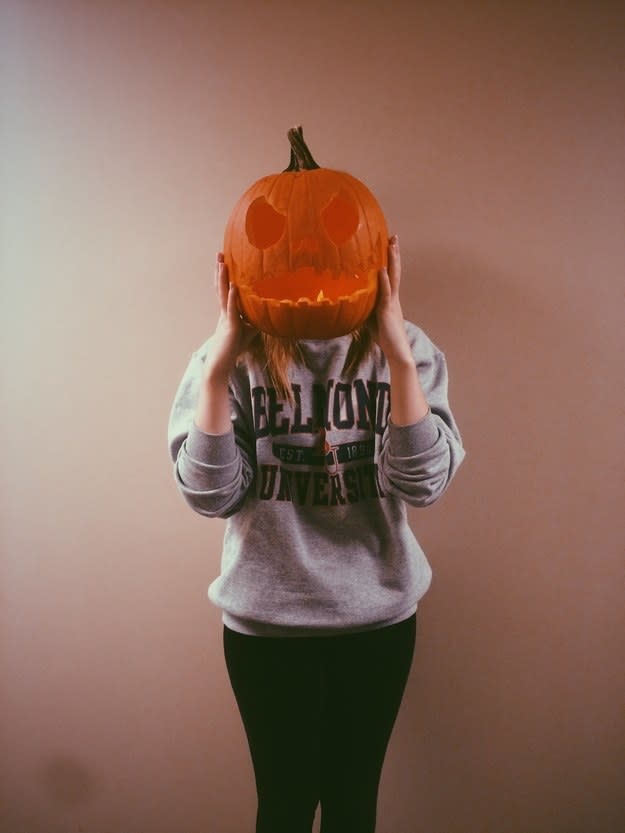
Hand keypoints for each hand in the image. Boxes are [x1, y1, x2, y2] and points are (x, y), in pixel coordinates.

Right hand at [202, 253, 257, 380]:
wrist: (221, 364)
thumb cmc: (233, 349)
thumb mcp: (248, 332)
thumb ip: (254, 321)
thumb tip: (267, 314)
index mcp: (227, 312)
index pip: (225, 289)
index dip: (224, 275)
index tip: (224, 259)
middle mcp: (225, 312)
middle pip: (222, 287)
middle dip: (221, 270)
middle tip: (219, 253)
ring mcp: (226, 319)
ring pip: (224, 295)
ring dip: (224, 278)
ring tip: (223, 263)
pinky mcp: (231, 327)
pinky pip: (232, 310)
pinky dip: (233, 298)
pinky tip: (235, 286)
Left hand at [371, 235, 412, 364]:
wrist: (397, 352)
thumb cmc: (385, 338)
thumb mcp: (371, 319)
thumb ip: (365, 308)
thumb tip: (352, 302)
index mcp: (390, 299)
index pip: (390, 275)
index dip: (390, 260)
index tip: (389, 244)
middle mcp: (393, 298)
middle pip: (394, 271)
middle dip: (394, 254)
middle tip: (393, 237)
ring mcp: (391, 303)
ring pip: (392, 277)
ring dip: (392, 261)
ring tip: (391, 245)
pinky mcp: (387, 311)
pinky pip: (385, 293)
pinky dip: (383, 280)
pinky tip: (381, 269)